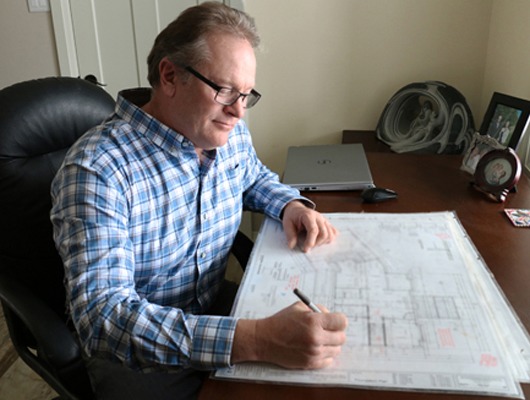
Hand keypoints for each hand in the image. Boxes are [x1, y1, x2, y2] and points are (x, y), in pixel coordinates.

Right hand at [232, 303, 347, 368]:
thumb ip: (318, 309)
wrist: (265, 339)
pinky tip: (315, 349)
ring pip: (336, 350)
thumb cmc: (281, 321)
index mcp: (314, 321)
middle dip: (336, 332)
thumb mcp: (299, 307)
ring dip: (330, 344)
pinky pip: (329, 361)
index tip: (335, 321)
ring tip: (319, 340)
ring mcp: (314, 353)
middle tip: (327, 330)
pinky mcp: (310, 364)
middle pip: (342, 337)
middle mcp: (316, 338)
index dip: (339, 320)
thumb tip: (331, 316)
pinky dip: (325, 355)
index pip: (342, 322)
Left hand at [282, 201, 336, 251]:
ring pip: (331, 234)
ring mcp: (324, 220)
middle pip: (324, 234)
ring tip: (314, 243)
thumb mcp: (287, 224)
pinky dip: (329, 239)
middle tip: (308, 246)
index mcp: (308, 216)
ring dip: (323, 242)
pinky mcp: (327, 223)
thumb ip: (290, 235)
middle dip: (316, 243)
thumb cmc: (292, 217)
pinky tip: (321, 240)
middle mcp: (318, 217)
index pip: (314, 230)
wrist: (297, 209)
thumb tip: (291, 246)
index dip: (310, 242)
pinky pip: (334, 232)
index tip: (305, 249)